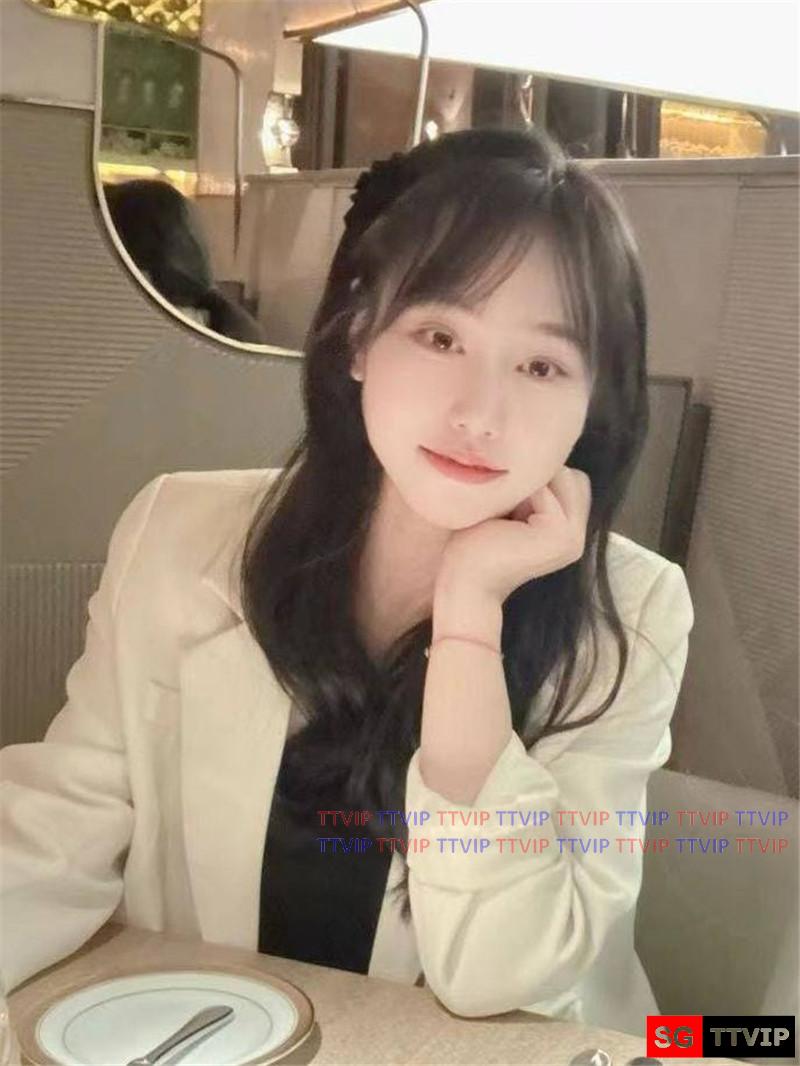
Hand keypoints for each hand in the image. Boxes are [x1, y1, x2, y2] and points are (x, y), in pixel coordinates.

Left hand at [435, 466, 591, 606]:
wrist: (463, 583)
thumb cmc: (475, 543)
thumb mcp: (510, 508)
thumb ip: (533, 486)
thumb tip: (538, 447)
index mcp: (570, 530)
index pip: (570, 477)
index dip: (537, 481)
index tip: (508, 510)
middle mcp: (579, 535)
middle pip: (571, 473)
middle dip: (537, 480)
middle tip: (506, 515)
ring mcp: (574, 537)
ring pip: (560, 475)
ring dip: (527, 486)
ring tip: (505, 518)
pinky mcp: (561, 534)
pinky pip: (544, 488)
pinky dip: (518, 495)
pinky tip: (501, 522)